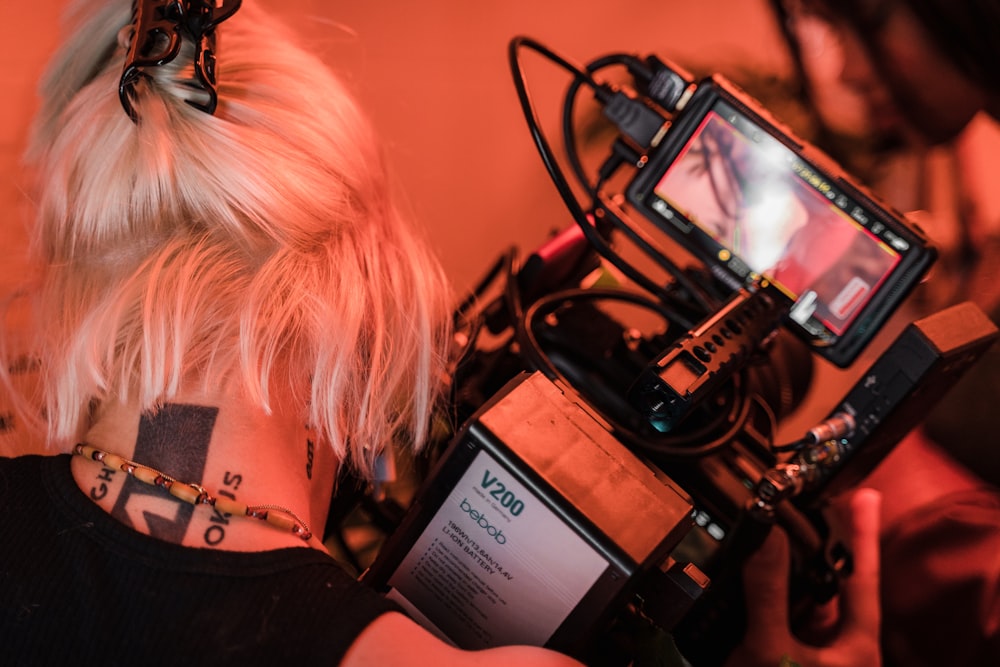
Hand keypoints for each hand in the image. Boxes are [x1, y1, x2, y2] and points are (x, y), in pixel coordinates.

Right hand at [725, 488, 881, 666]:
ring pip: (796, 602)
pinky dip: (757, 603)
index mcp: (853, 643)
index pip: (862, 574)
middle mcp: (837, 647)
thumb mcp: (771, 650)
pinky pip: (773, 622)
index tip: (868, 496)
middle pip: (824, 582)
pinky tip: (737, 595)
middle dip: (806, 548)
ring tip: (756, 549)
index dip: (864, 532)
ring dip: (776, 578)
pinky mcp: (783, 661)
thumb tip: (766, 539)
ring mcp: (810, 654)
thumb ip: (768, 595)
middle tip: (794, 512)